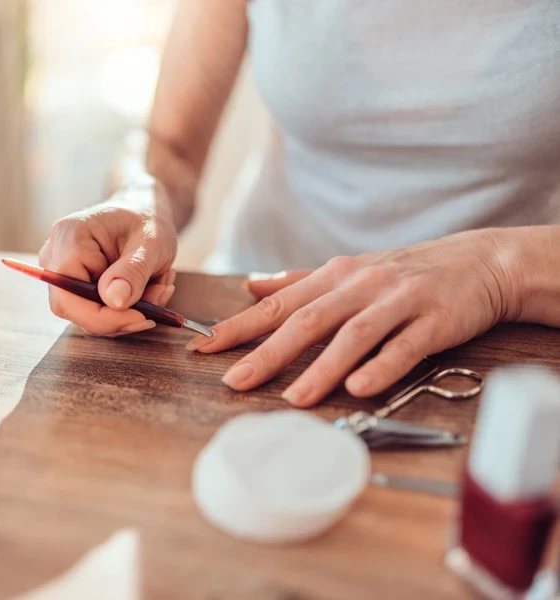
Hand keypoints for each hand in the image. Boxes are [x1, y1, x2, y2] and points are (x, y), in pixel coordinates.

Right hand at [39, 188, 178, 335]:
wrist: (143, 209)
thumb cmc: (147, 218)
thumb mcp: (152, 242)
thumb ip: (133, 271)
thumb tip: (114, 303)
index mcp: (69, 237)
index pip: (68, 296)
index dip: (103, 317)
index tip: (143, 317)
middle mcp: (55, 256)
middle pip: (75, 309)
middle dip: (121, 316)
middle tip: (158, 303)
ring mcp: (60, 272)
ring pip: (89, 314)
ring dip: (130, 311)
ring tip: (160, 285)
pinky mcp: (73, 285)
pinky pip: (95, 310)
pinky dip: (126, 308)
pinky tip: (149, 287)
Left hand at [186, 230, 512, 405]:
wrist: (479, 261)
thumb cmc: (404, 273)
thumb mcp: (348, 271)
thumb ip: (297, 282)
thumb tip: (250, 285)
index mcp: (333, 277)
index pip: (277, 305)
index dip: (238, 327)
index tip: (202, 348)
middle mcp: (359, 286)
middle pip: (307, 320)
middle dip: (268, 352)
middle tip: (235, 381)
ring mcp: (397, 302)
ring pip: (353, 335)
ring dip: (321, 368)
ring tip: (293, 398)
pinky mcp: (434, 320)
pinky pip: (404, 346)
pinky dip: (381, 367)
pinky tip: (360, 388)